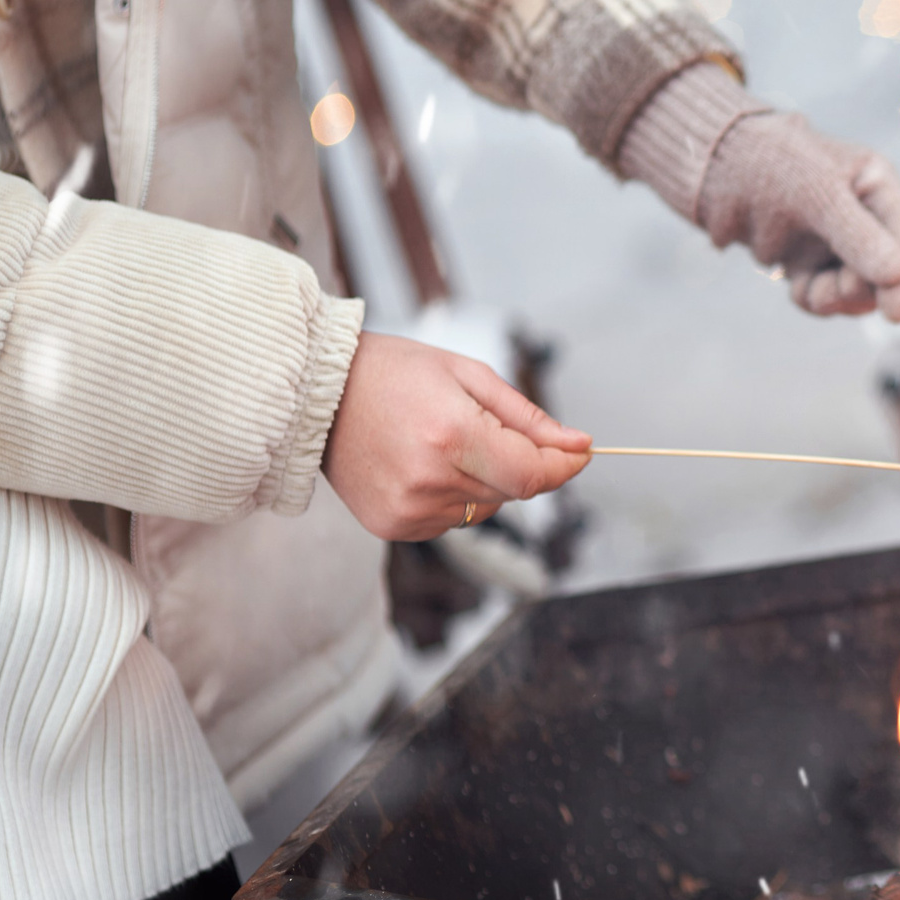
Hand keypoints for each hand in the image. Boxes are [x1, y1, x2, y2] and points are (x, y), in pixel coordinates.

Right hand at [322, 333, 591, 540]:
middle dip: (516, 462)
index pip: (532, 475)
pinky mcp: (393, 526)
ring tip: (442, 440)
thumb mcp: (468, 375)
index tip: (581, 454)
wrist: (318, 392)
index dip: (563, 467)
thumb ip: (527, 417)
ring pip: (484, 508)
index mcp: (451, 436)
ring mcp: (408, 510)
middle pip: (512, 492)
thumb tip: (577, 446)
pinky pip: (451, 519)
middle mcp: (430, 481)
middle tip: (484, 426)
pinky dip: (452, 495)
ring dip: (483, 480)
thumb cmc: (394, 372)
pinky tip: (422, 463)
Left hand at [697, 113, 899, 320]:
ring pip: (855, 291)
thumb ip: (859, 236)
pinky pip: (823, 297)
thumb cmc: (770, 165)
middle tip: (837, 288)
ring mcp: (834, 243)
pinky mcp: (807, 263)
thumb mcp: (818, 195)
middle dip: (863, 288)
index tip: (897, 312)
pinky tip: (798, 288)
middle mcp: (862, 217)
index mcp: (876, 187)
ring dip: (837, 298)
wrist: (711, 169)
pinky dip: (813, 300)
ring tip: (813, 289)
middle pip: (886, 273)